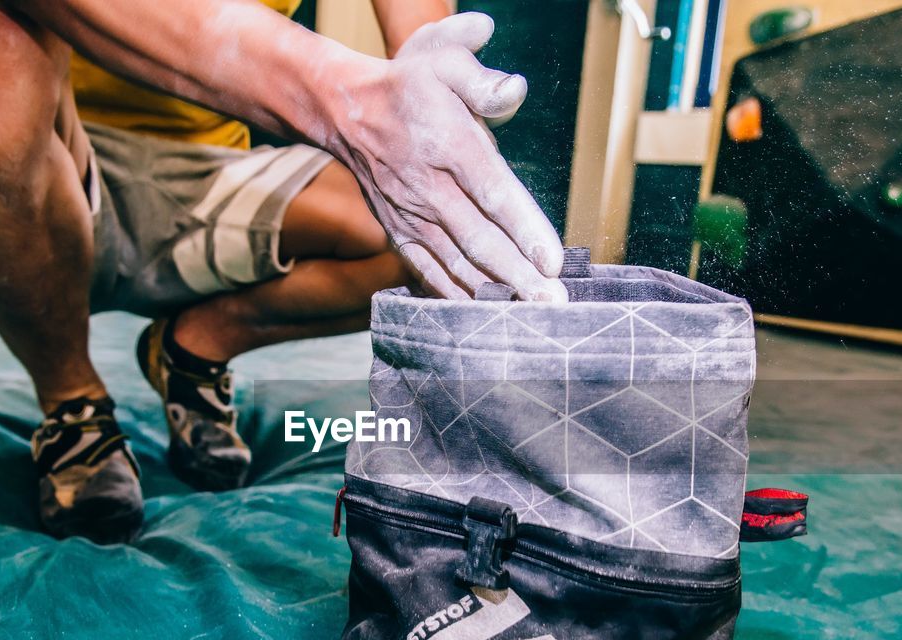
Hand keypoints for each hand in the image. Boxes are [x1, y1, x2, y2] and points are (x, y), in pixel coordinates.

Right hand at [324, 13, 566, 300]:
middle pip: (479, 239)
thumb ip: (482, 81)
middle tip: (554, 304)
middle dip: (519, 276)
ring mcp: (411, 215)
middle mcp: (428, 186)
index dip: (524, 228)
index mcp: (447, 143)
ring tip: (529, 316)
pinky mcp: (400, 233)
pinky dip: (455, 295)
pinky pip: (429, 270)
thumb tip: (515, 90)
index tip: (553, 260)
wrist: (347, 110)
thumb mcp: (444, 61)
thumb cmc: (411, 84)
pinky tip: (483, 315)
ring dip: (494, 293)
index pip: (493, 191)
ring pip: (456, 262)